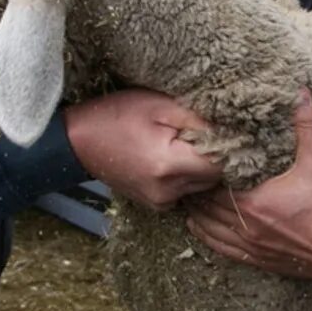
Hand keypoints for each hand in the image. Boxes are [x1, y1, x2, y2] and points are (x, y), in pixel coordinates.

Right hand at [64, 87, 222, 209]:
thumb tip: (231, 129)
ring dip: (199, 167)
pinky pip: (185, 192)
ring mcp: (161, 202)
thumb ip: (199, 119)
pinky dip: (185, 177)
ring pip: (201, 186)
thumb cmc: (118, 116)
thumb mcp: (160, 105)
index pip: (221, 163)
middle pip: (214, 177)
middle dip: (213, 156)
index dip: (226, 146)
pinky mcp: (156, 205)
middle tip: (198, 133)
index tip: (221, 130)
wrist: (79, 141)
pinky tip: (170, 158)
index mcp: (169, 165)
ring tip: (181, 144)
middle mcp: (167, 191)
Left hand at [187, 94, 311, 285]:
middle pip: (207, 207)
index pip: (214, 184)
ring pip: (211, 230)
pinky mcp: (259, 260)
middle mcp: (246, 226)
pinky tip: (200, 229)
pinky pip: (224, 250)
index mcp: (254, 201)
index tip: (197, 157)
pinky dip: (208, 238)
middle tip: (188, 175)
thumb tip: (301, 92)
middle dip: (197, 191)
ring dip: (198, 215)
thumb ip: (305, 127)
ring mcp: (252, 246)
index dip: (203, 171)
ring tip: (188, 199)